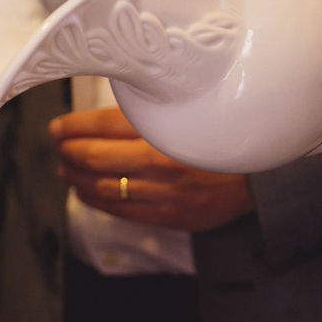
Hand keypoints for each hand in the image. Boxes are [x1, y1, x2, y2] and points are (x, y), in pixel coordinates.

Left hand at [51, 107, 253, 231]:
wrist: (263, 177)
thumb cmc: (225, 140)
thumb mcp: (192, 113)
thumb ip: (153, 111)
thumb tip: (111, 106)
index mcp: (169, 128)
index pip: (105, 125)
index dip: (74, 126)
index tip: (59, 127)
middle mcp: (163, 161)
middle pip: (96, 156)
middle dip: (70, 151)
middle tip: (60, 145)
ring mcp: (164, 192)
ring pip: (102, 186)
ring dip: (76, 177)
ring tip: (66, 167)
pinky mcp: (168, 215)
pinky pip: (120, 210)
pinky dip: (95, 200)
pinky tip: (84, 191)